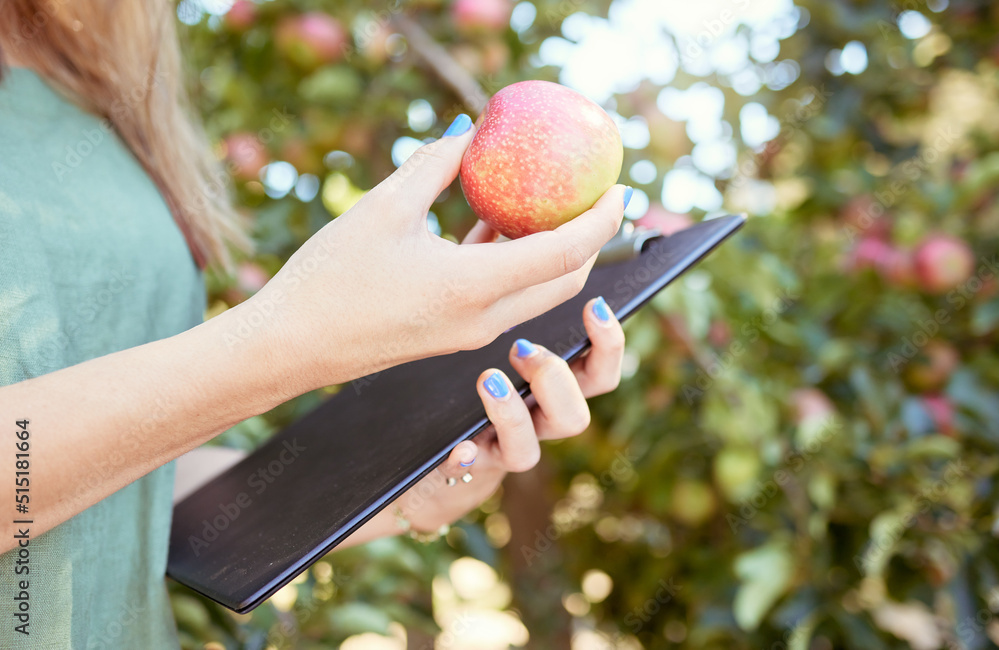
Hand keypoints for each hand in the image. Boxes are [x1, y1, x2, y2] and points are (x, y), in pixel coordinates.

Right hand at [237, 114, 628, 393]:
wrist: (289, 346)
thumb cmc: (330, 277)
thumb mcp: (384, 207)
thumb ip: (436, 166)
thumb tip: (470, 133)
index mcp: (474, 287)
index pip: (566, 253)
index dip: (602, 220)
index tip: (620, 188)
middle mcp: (483, 318)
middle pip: (565, 280)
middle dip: (592, 239)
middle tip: (594, 195)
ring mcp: (469, 332)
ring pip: (536, 290)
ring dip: (551, 250)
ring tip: (542, 200)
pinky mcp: (452, 335)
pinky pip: (504, 296)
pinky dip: (514, 262)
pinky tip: (491, 224)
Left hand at [395, 297, 624, 533]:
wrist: (440, 439)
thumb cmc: (473, 372)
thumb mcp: (494, 332)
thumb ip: (508, 296)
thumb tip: (512, 241)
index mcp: (555, 388)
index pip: (600, 373)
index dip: (608, 345)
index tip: (594, 306)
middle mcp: (537, 423)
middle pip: (575, 418)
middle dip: (553, 379)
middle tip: (521, 347)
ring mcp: (504, 447)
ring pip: (528, 452)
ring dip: (512, 414)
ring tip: (488, 379)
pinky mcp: (469, 464)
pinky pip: (471, 470)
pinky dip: (467, 457)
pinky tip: (460, 445)